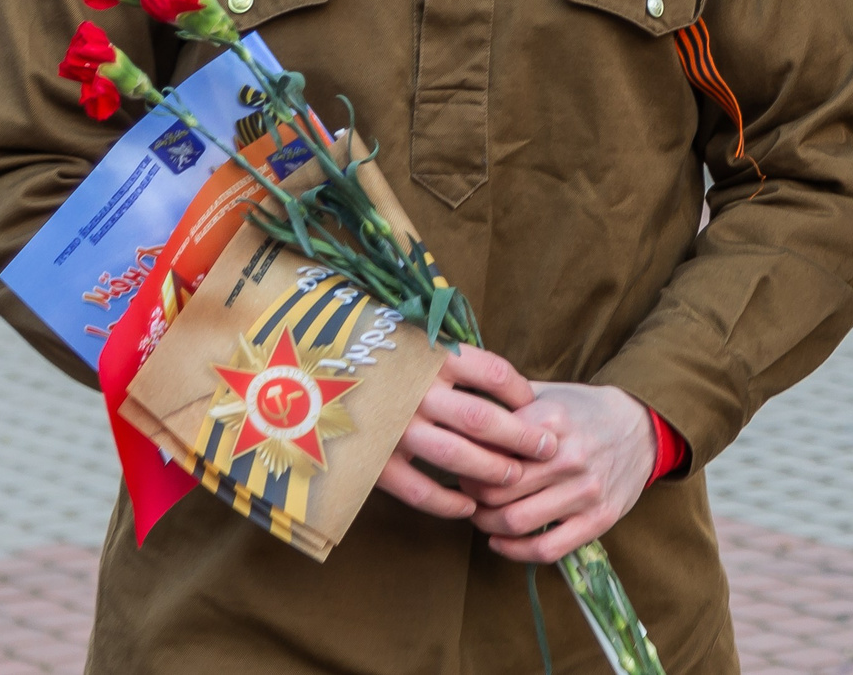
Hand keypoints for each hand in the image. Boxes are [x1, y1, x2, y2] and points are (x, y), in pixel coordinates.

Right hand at [376, 344, 549, 519]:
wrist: (304, 376)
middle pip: (482, 419)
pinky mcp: (374, 460)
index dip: (522, 393)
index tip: (538, 407)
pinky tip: (468, 508)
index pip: (493, 374)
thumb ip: (453, 361)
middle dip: (521, 438)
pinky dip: (447, 503)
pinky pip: (418, 490)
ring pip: (455, 455)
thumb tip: (506, 387)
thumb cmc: (375, 361)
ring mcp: (394, 427)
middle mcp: (416, 391)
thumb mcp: (414, 345)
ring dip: (491, 471)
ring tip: (513, 479)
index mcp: (431, 357)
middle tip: (548, 450)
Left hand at [465, 382, 656, 563]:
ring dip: (488, 524)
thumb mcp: (549, 393)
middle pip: (499, 489)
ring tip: (481, 515)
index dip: (467, 461)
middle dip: (473, 495)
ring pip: (517, 522)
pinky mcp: (599, 519)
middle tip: (467, 492)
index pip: (491, 450)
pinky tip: (500, 541)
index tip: (461, 464)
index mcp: (553, 420)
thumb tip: (461, 409)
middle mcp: (569, 457)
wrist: (642, 429)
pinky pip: (546, 549)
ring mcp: (586, 491)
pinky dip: (515, 551)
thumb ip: (507, 400)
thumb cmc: (584, 411)